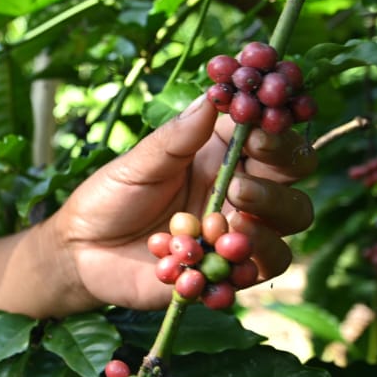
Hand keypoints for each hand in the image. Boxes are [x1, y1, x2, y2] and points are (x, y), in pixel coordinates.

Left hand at [52, 94, 316, 309]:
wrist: (82, 249)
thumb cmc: (112, 195)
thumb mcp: (138, 163)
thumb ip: (177, 137)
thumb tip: (213, 97)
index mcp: (225, 157)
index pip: (274, 141)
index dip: (278, 134)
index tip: (260, 131)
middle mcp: (241, 197)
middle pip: (293, 192)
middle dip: (274, 190)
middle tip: (238, 188)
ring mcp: (235, 238)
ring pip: (282, 238)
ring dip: (261, 237)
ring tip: (222, 234)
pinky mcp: (222, 275)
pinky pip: (249, 279)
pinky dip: (232, 275)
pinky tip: (199, 276)